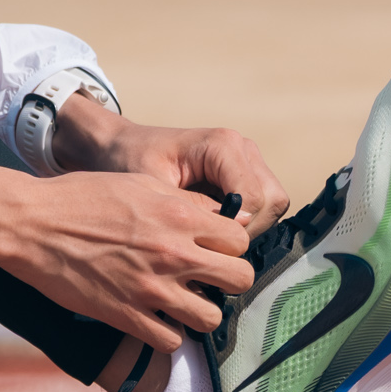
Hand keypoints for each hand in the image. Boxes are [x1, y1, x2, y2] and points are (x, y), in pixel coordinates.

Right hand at [0, 160, 252, 352]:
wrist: (34, 224)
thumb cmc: (83, 197)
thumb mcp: (140, 183)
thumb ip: (184, 201)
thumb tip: (219, 217)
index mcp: (179, 216)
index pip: (240, 240)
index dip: (230, 245)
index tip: (214, 248)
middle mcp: (174, 254)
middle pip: (240, 279)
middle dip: (228, 279)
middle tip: (207, 278)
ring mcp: (152, 289)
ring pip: (211, 317)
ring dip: (200, 311)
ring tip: (182, 302)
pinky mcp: (127, 316)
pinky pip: (172, 342)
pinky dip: (168, 334)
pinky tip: (155, 318)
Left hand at [52, 96, 288, 234]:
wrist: (118, 148)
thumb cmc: (128, 162)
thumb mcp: (153, 189)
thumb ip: (191, 209)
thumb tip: (227, 237)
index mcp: (222, 145)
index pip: (254, 197)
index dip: (236, 228)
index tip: (206, 243)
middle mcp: (242, 148)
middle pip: (272, 201)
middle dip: (247, 230)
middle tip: (210, 246)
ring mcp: (246, 161)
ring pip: (272, 205)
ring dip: (248, 229)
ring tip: (209, 240)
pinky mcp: (243, 175)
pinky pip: (261, 207)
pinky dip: (243, 225)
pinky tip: (210, 233)